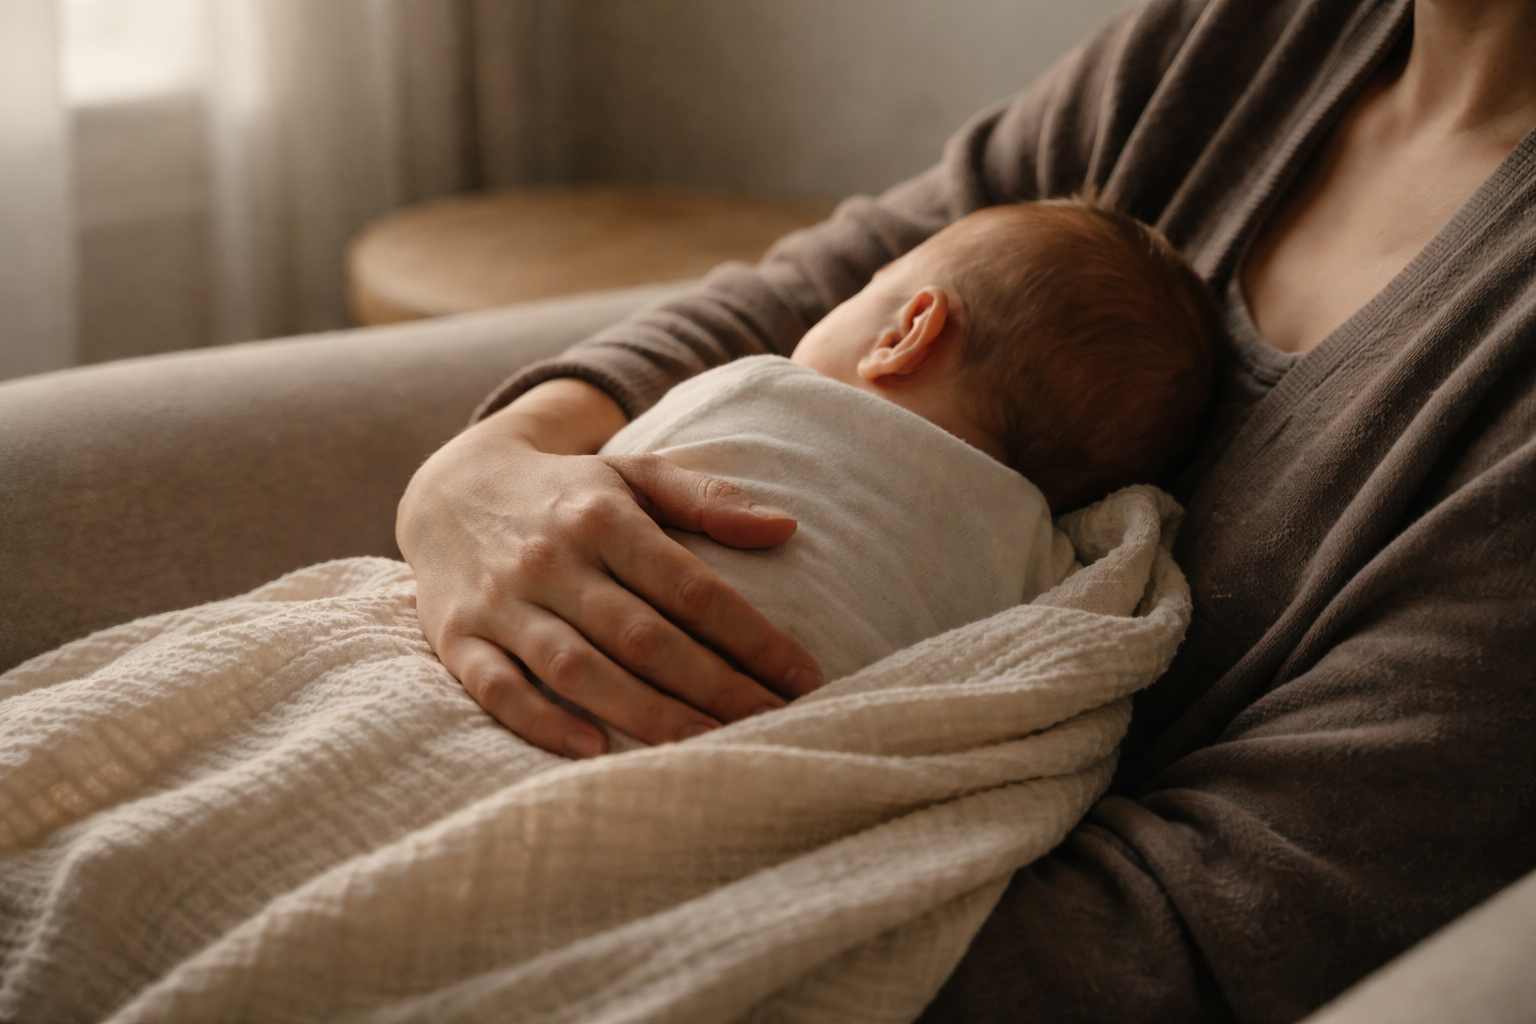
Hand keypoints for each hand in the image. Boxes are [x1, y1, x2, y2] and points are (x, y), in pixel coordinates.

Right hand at [397, 379, 822, 757]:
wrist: (448, 486)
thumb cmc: (568, 492)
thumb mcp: (634, 475)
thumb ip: (707, 498)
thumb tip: (786, 527)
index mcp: (603, 516)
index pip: (691, 587)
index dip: (752, 636)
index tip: (802, 675)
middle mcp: (552, 560)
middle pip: (643, 635)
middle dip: (713, 685)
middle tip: (772, 723)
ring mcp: (501, 602)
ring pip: (577, 667)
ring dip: (643, 712)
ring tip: (706, 747)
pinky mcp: (457, 638)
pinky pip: (496, 688)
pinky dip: (541, 721)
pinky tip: (593, 750)